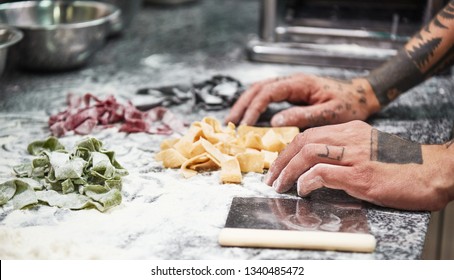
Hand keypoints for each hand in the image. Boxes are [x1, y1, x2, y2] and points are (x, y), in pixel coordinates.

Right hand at [225, 74, 380, 127]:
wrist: (361, 96)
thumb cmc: (349, 105)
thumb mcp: (329, 113)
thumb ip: (303, 116)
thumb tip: (276, 121)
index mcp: (300, 84)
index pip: (268, 92)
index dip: (254, 108)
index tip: (246, 124)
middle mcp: (292, 81)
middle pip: (259, 88)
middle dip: (243, 104)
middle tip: (231, 123)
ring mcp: (291, 85)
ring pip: (260, 90)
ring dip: (246, 103)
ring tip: (234, 120)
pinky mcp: (292, 92)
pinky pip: (268, 95)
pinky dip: (255, 104)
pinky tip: (249, 116)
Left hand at [264, 120, 453, 210]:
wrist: (435, 171)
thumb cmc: (403, 165)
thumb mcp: (371, 150)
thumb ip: (346, 152)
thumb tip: (319, 167)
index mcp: (352, 130)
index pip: (309, 134)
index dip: (288, 149)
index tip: (278, 165)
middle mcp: (351, 138)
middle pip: (303, 141)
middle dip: (281, 160)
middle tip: (271, 178)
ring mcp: (356, 156)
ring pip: (308, 153)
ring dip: (288, 171)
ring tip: (279, 186)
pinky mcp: (362, 175)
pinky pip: (324, 173)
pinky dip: (307, 180)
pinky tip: (302, 189)